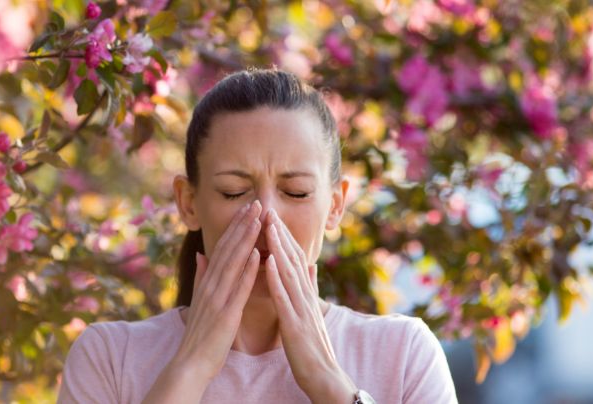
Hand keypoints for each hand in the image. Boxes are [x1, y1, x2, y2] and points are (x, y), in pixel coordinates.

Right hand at [172, 201, 262, 380]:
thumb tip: (201, 255)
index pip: (224, 247)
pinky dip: (247, 270)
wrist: (191, 362)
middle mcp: (211, 284)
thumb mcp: (199, 299)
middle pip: (229, 248)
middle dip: (244, 224)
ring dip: (247, 239)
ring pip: (234, 262)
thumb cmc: (200, 333)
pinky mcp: (226, 313)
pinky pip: (238, 288)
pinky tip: (257, 254)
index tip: (249, 208)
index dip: (237, 226)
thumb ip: (201, 275)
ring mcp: (217, 297)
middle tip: (258, 203)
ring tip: (259, 218)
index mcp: (208, 281)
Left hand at [263, 209, 356, 402]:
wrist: (324, 375)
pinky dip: (277, 277)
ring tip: (268, 226)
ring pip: (289, 272)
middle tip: (269, 209)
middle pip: (293, 259)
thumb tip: (311, 265)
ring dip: (278, 247)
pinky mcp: (294, 324)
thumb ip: (311, 287)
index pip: (295, 259)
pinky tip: (269, 261)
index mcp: (306, 294)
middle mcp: (306, 296)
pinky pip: (284, 297)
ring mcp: (302, 309)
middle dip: (280, 233)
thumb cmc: (314, 346)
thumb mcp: (313, 311)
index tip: (273, 215)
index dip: (284, 236)